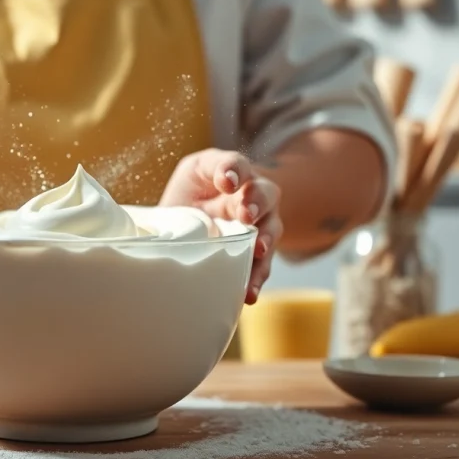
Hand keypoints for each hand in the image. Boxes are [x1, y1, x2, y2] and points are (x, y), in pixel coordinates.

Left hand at [159, 149, 282, 304]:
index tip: (226, 182)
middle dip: (256, 203)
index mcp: (234, 174)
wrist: (198, 215)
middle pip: (265, 195)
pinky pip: (260, 266)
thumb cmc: (196, 189)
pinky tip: (248, 292)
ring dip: (265, 241)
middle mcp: (253, 197)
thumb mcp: (191, 174)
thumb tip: (189, 196)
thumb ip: (195, 178)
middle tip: (245, 215)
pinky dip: (255, 279)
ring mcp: (259, 225)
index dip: (233, 171)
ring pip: (269, 230)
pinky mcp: (256, 253)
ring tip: (259, 251)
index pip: (237, 165)